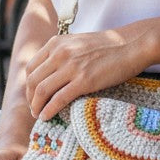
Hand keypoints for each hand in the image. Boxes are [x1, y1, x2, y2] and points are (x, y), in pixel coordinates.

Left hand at [24, 27, 147, 120]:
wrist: (131, 45)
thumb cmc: (107, 46)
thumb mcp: (77, 43)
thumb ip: (62, 53)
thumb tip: (50, 72)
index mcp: (56, 43)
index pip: (31, 67)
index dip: (28, 85)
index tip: (32, 96)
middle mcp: (60, 53)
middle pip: (32, 80)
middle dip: (30, 98)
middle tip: (34, 109)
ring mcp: (71, 66)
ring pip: (42, 90)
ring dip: (36, 106)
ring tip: (38, 115)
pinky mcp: (84, 80)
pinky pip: (59, 99)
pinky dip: (49, 110)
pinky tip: (47, 116)